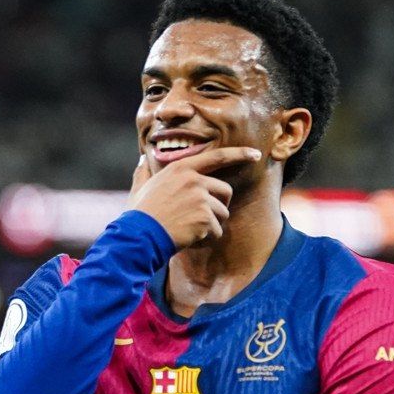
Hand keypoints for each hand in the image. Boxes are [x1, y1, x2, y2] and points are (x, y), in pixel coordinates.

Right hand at [127, 147, 260, 248]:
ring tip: (189, 229)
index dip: (239, 154)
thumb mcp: (140, 187)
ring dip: (211, 225)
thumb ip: (144, 171)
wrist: (139, 236)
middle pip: (225, 191)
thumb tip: (143, 158)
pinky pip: (216, 231)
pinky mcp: (205, 218)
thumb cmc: (139, 214)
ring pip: (222, 213)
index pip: (217, 157)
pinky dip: (205, 239)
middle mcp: (194, 180)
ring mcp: (200, 198)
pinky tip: (188, 238)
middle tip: (200, 218)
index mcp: (181, 169)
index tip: (255, 154)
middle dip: (218, 206)